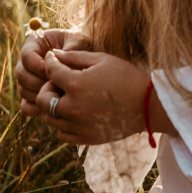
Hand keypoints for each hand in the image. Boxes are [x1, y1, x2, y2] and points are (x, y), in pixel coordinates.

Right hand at [15, 28, 90, 110]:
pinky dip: (35, 109)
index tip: (54, 72)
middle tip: (56, 87)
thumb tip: (58, 61)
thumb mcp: (79, 41)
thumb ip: (69, 49)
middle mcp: (27, 62)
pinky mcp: (33, 96)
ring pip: (23, 90)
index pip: (27, 56)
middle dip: (38, 82)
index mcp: (34, 44)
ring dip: (38, 95)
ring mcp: (29, 79)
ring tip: (57, 96)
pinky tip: (51, 109)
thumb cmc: (83, 45)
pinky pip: (26, 106)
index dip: (38, 66)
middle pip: (21, 75)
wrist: (89, 61)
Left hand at [33, 49, 154, 145]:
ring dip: (54, 107)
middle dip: (47, 88)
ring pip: (50, 118)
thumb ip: (74, 56)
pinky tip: (75, 114)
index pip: (50, 71)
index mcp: (77, 85)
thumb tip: (54, 54)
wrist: (149, 106)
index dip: (50, 62)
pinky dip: (63, 124)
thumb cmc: (127, 78)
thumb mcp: (102, 60)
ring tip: (69, 98)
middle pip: (42, 99)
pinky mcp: (86, 138)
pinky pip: (62, 133)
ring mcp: (79, 126)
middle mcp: (73, 108)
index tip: (55, 60)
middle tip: (60, 83)